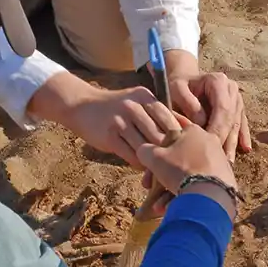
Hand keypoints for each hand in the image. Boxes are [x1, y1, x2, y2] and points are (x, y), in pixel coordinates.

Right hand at [28, 73, 182, 167]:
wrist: (82, 105)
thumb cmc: (116, 107)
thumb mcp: (137, 102)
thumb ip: (157, 114)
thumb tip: (185, 132)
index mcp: (145, 97)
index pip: (170, 119)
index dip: (180, 137)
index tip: (185, 151)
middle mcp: (134, 107)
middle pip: (160, 135)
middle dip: (169, 152)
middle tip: (175, 165)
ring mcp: (121, 121)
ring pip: (147, 148)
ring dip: (155, 161)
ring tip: (161, 170)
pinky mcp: (110, 136)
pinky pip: (132, 156)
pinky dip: (140, 164)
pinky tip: (143, 167)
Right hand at [137, 124, 237, 218]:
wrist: (211, 194)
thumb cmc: (181, 169)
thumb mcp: (154, 158)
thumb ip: (145, 151)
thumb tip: (144, 151)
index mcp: (194, 130)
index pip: (169, 140)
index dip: (155, 158)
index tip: (148, 175)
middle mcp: (210, 142)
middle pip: (179, 160)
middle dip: (163, 178)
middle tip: (152, 191)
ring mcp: (219, 160)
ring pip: (189, 174)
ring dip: (172, 190)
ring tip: (161, 206)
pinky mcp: (225, 178)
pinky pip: (202, 184)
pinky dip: (189, 195)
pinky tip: (178, 207)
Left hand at [165, 51, 251, 161]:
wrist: (184, 80)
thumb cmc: (177, 86)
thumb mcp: (176, 89)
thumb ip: (187, 103)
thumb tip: (201, 122)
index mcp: (218, 81)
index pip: (222, 108)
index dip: (218, 127)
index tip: (211, 145)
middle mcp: (231, 88)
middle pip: (231, 117)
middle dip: (226, 139)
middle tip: (220, 159)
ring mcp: (236, 98)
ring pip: (237, 122)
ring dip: (233, 142)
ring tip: (228, 162)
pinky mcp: (237, 107)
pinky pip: (241, 123)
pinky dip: (242, 136)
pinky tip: (246, 149)